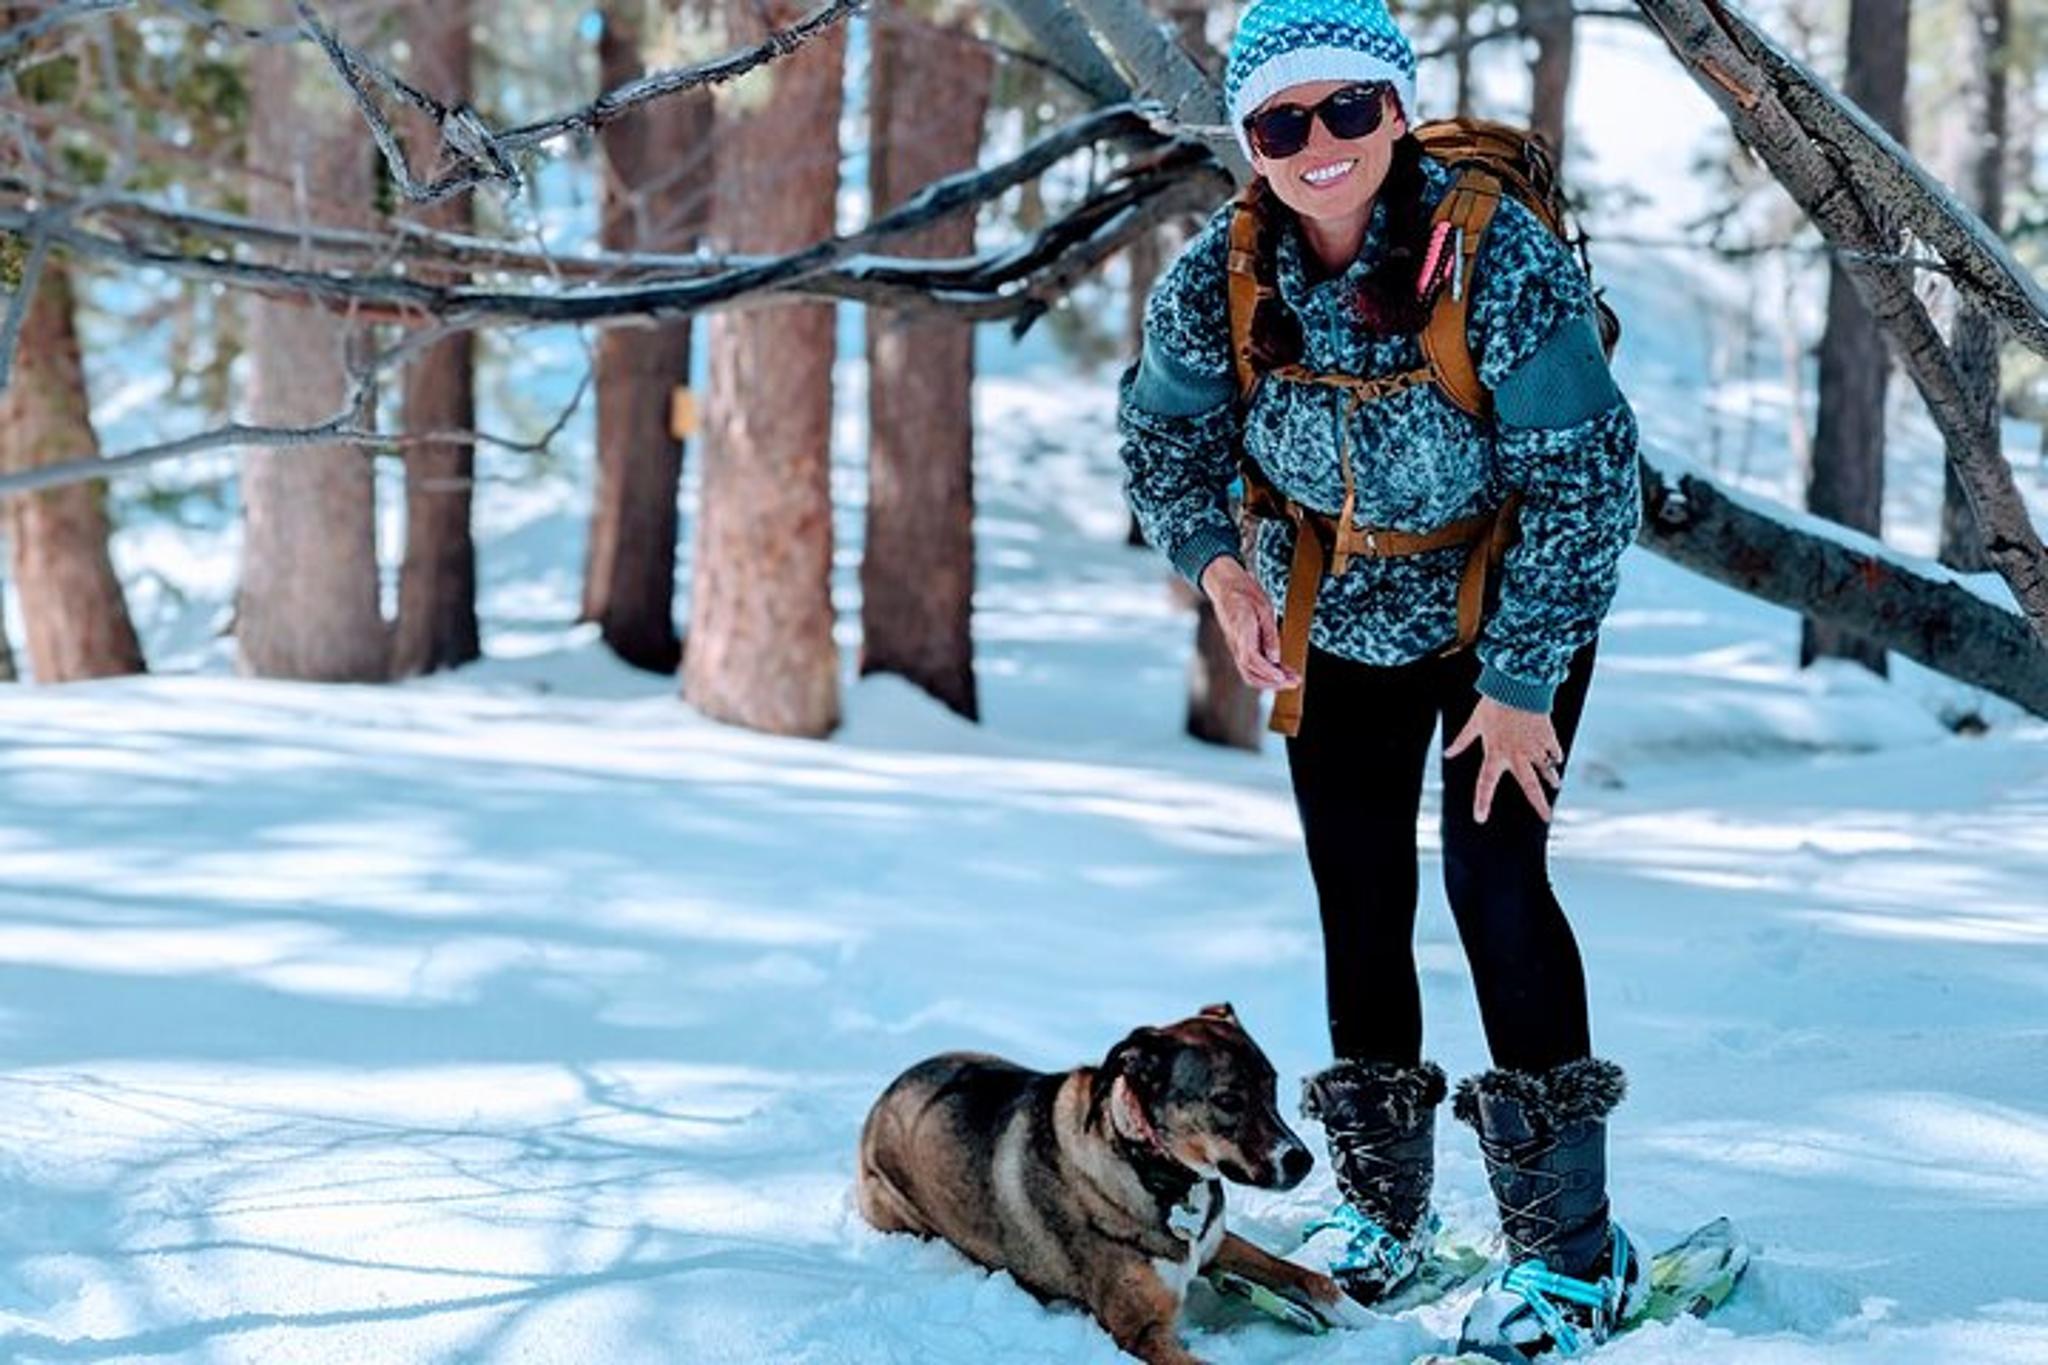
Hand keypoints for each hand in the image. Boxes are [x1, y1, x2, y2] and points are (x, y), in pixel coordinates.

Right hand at [1200, 556, 1300, 690]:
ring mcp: (1235, 647)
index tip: (1282, 677)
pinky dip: (1265, 673)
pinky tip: (1280, 671)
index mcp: (1241, 631)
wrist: (1225, 586)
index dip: (1267, 671)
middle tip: (1293, 683)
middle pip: (1249, 673)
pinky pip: (1250, 666)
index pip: (1251, 659)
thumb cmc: (1245, 593)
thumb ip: (1270, 634)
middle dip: (1272, 683)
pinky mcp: (1239, 648)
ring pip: (1249, 674)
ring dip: (1270, 681)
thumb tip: (1275, 657)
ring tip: (1290, 679)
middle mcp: (1235, 643)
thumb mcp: (1264, 608)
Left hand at [1444, 695, 1563, 823]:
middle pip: (1530, 786)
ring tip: (1556, 785)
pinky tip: (1556, 759)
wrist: (1517, 684)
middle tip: (1547, 818)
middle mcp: (1516, 755)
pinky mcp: (1548, 736)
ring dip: (1551, 779)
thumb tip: (1447, 754)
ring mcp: (1534, 747)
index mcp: (1495, 753)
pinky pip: (1554, 751)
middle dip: (1539, 804)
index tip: (1480, 819)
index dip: (1482, 802)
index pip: (1485, 783)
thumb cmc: (1492, 703)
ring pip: (1546, 770)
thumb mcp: (1474, 723)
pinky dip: (1555, 756)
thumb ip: (1462, 741)